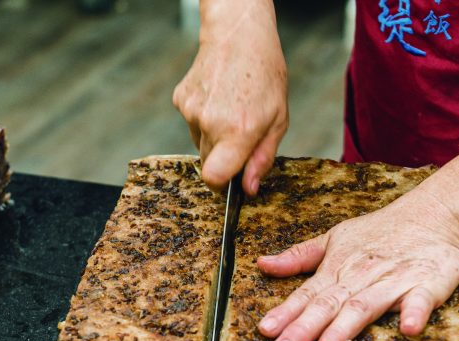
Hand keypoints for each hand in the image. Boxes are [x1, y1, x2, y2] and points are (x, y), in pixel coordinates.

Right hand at [172, 0, 287, 195]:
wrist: (238, 35)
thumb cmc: (265, 76)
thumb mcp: (278, 120)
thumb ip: (262, 159)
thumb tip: (248, 189)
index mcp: (238, 131)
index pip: (214, 178)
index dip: (222, 186)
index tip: (231, 182)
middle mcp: (210, 123)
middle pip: (208, 163)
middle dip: (224, 158)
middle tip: (242, 135)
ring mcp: (191, 111)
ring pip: (200, 142)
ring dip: (215, 136)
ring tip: (232, 110)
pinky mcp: (180, 100)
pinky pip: (192, 123)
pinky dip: (204, 118)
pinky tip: (220, 98)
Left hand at [256, 191, 458, 340]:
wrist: (435, 213)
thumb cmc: (383, 230)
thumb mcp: (336, 238)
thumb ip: (300, 256)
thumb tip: (263, 264)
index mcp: (338, 269)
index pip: (306, 295)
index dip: (285, 313)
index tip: (265, 331)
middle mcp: (361, 277)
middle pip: (328, 306)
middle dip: (303, 330)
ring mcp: (394, 281)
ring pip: (363, 308)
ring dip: (341, 332)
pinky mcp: (427, 284)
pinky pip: (421, 300)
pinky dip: (415, 312)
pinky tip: (408, 329)